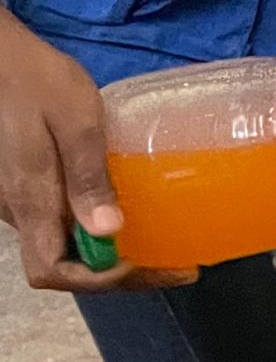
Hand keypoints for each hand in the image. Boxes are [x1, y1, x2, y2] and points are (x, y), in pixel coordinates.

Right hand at [0, 17, 194, 292]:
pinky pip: (56, 222)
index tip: (160, 267)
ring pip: (59, 246)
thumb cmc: (36, 80)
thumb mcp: (74, 120)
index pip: (56, 271)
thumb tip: (108, 232)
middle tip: (173, 264)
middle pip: (62, 266)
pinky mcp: (22, 183)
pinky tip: (124, 211)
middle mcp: (17, 209)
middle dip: (117, 274)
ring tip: (159, 244)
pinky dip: (92, 230)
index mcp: (29, 200)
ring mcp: (16, 198)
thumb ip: (88, 175)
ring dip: (106, 256)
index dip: (106, 282)